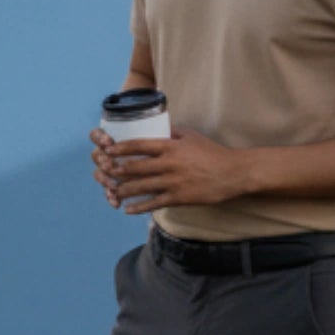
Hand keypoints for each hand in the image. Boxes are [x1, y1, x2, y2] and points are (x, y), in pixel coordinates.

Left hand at [90, 126, 254, 213]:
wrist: (232, 173)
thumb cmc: (212, 153)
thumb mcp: (191, 136)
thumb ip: (172, 132)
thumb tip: (157, 125)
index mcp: (170, 147)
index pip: (139, 145)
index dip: (121, 148)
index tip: (107, 150)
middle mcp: (168, 164)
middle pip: (135, 167)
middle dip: (116, 170)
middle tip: (102, 171)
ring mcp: (172, 182)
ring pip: (141, 187)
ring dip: (123, 189)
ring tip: (110, 191)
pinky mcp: (178, 198)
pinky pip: (153, 203)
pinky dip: (138, 207)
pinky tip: (127, 209)